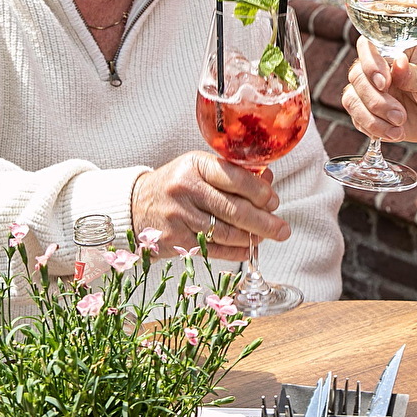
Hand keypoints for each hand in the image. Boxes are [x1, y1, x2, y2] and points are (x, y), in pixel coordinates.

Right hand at [130, 152, 290, 260]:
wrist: (134, 205)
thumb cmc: (176, 185)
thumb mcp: (199, 169)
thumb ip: (233, 174)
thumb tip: (268, 181)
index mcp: (195, 164)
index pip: (236, 178)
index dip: (260, 192)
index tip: (273, 202)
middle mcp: (186, 188)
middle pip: (234, 209)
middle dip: (264, 222)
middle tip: (282, 229)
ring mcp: (178, 216)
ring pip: (226, 232)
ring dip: (251, 238)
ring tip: (264, 238)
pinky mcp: (174, 240)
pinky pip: (213, 249)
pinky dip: (235, 251)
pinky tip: (247, 249)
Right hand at [342, 38, 416, 143]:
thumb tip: (398, 62)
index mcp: (398, 49)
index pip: (369, 46)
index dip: (370, 64)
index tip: (384, 83)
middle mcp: (380, 68)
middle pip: (357, 76)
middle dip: (375, 99)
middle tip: (400, 115)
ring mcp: (373, 90)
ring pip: (352, 99)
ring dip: (372, 117)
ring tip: (399, 127)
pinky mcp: (371, 112)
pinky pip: (358, 119)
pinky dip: (374, 129)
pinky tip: (395, 133)